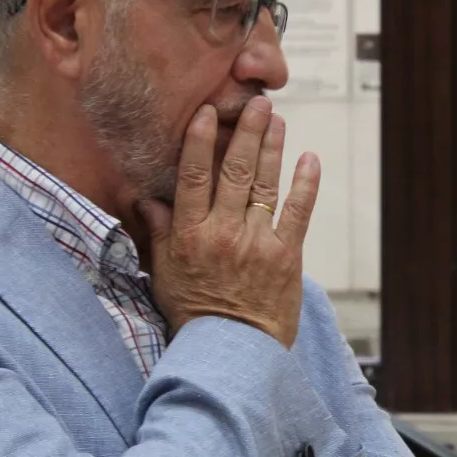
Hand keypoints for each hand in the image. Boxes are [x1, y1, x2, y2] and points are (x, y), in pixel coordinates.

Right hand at [138, 97, 319, 346]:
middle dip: (247, 133)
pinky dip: (305, 184)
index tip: (208, 112)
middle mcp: (223, 233)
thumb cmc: (194, 313)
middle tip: (258, 103)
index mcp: (190, 235)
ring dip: (273, 148)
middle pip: (235, 172)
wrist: (230, 352)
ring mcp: (257, 243)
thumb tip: (146, 198)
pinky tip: (310, 159)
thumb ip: (161, 232)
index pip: (193, 176)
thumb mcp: (165, 273)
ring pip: (265, 185)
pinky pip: (298, 212)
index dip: (200, 140)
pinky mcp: (287, 256)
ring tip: (278, 120)